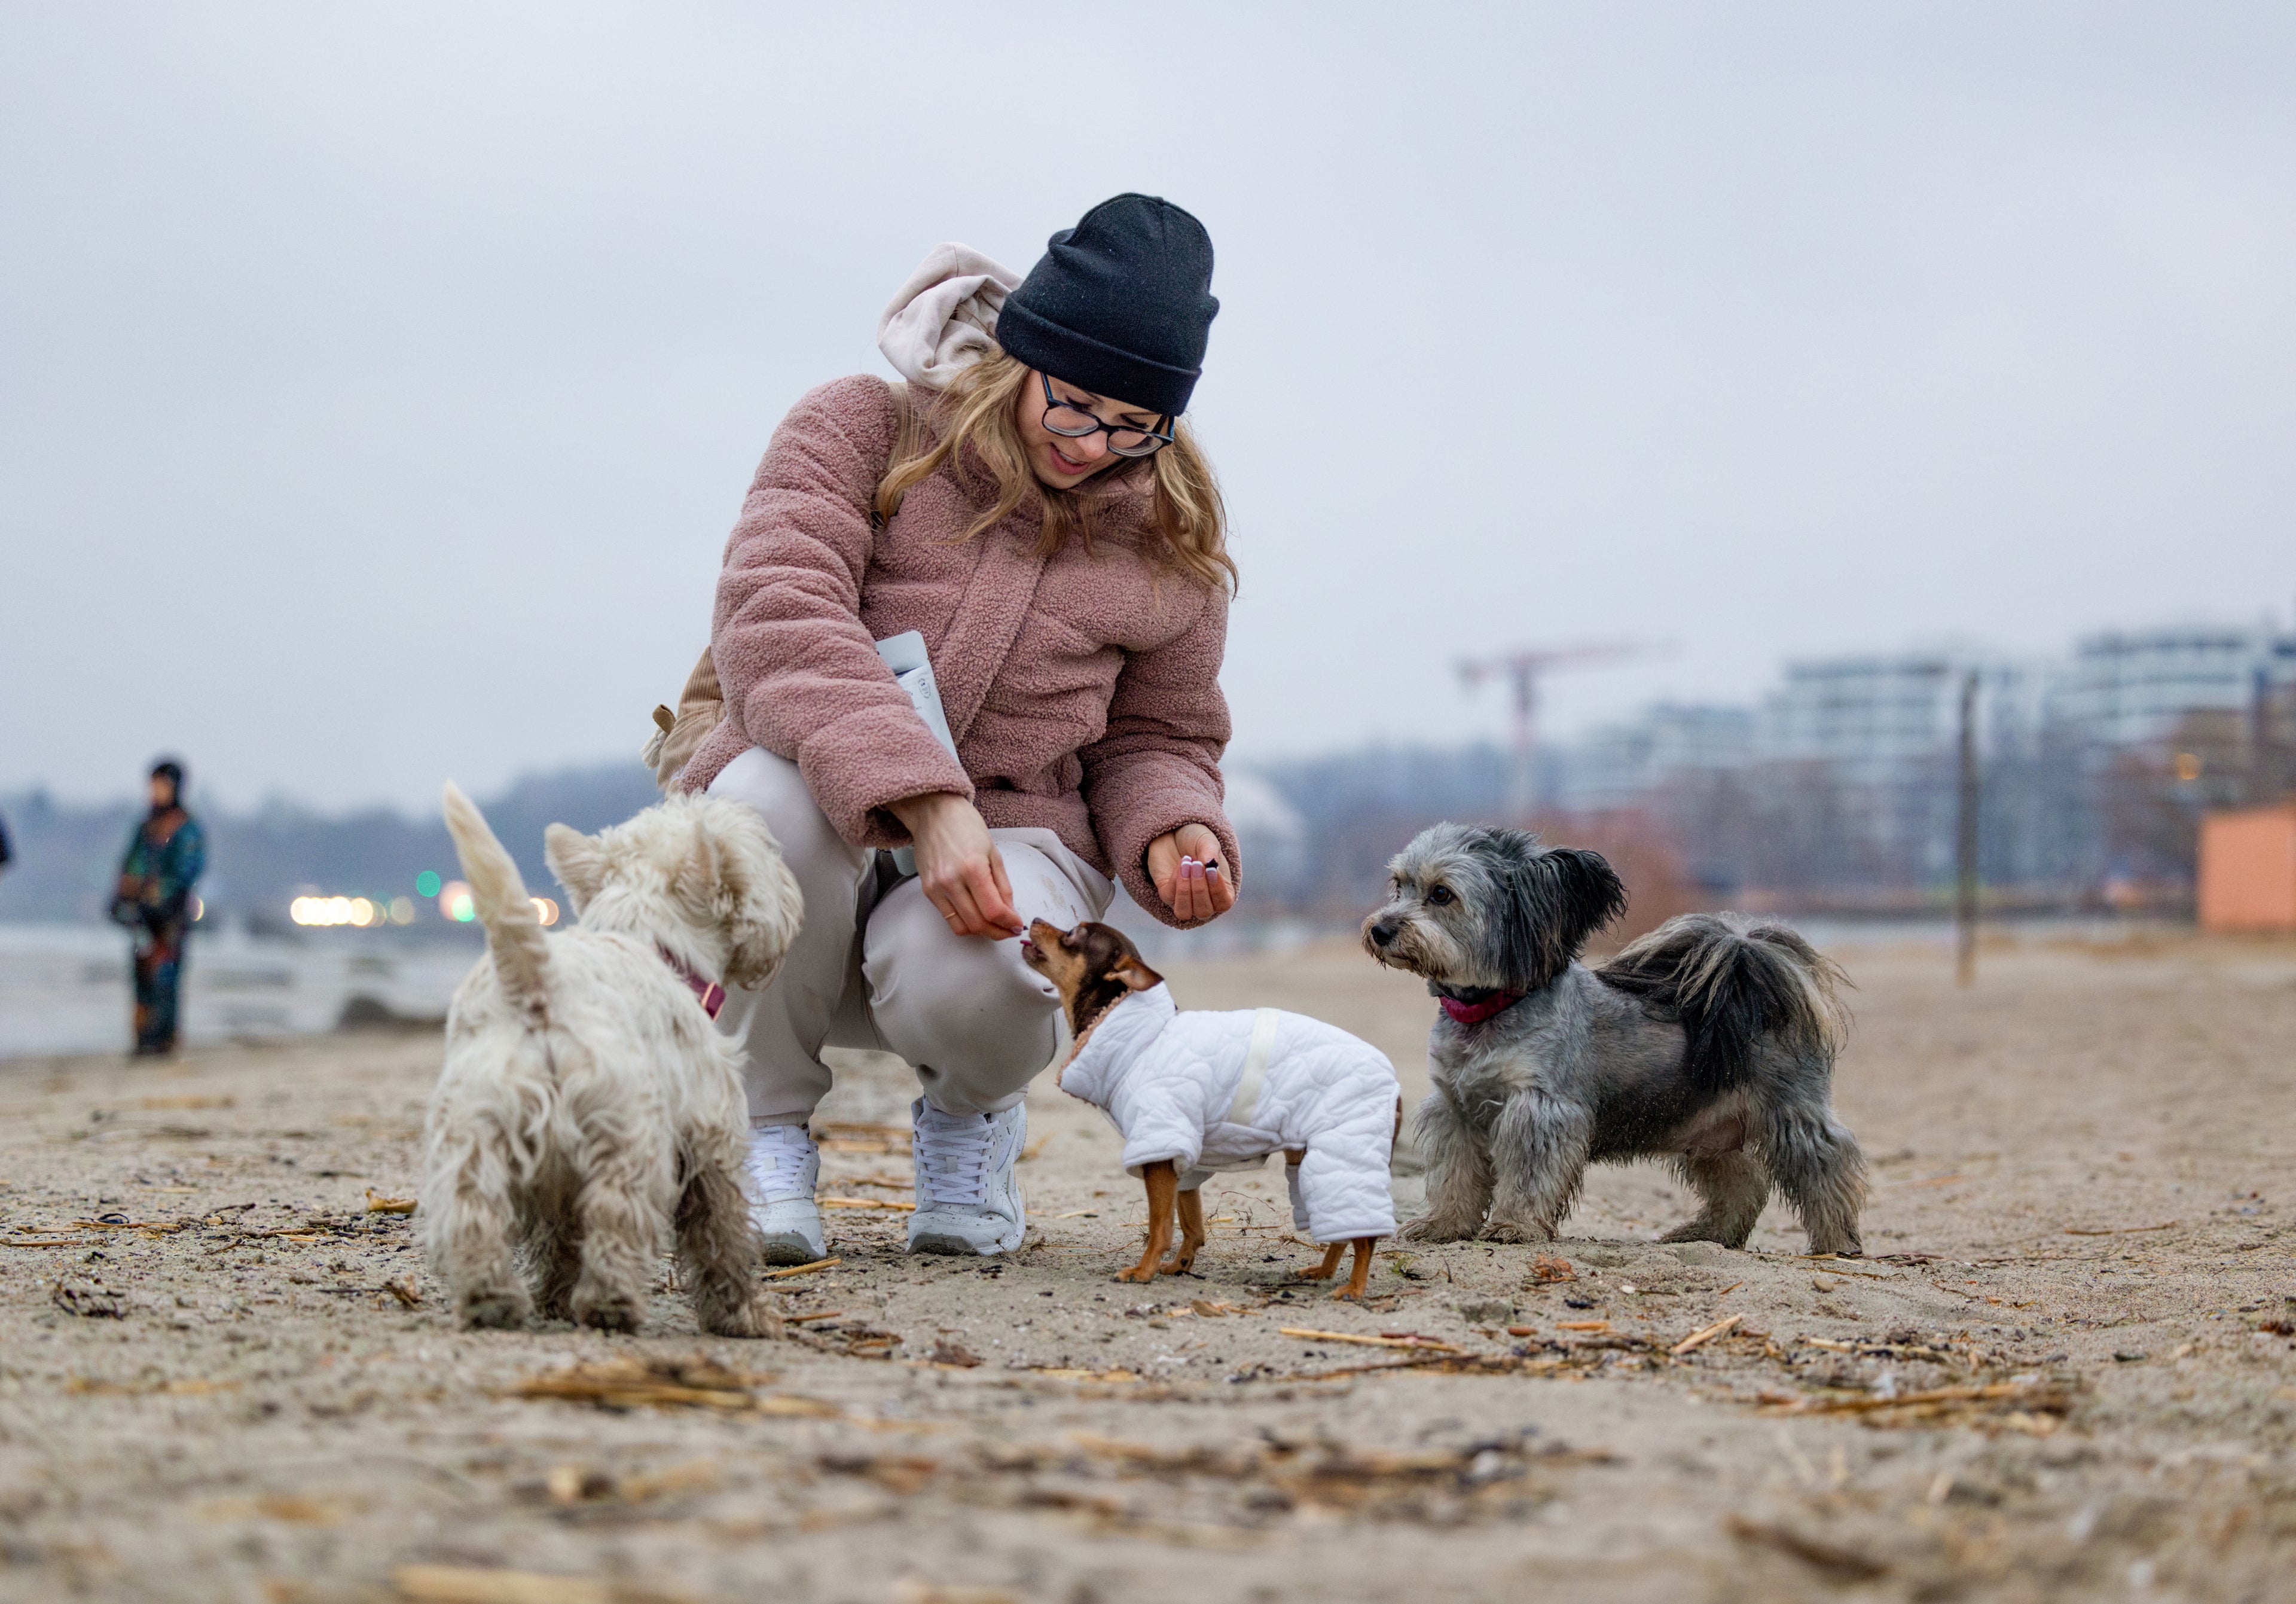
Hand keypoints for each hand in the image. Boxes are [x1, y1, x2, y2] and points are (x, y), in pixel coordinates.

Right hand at [887, 792, 1022, 937]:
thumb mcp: (994, 853)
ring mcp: (936, 887)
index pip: (993, 910)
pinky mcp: (927, 891)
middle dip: (998, 932)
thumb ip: (1003, 887)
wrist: (934, 813)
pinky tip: (977, 916)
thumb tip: (1010, 914)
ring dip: (982, 932)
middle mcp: (951, 880)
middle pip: (978, 923)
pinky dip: (965, 924)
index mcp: (973, 868)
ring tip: (994, 926)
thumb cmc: (966, 826)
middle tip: (1008, 930)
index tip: (1017, 925)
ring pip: (962, 927)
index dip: (1009, 923)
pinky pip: (949, 919)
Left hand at [1146, 824, 1235, 923]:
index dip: (1217, 889)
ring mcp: (1184, 900)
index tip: (1211, 869)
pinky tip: (1180, 864)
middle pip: (1203, 912)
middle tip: (1197, 864)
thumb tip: (1210, 863)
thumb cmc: (1196, 841)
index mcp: (1222, 892)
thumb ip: (1210, 851)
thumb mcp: (1207, 841)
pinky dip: (1175, 880)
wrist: (1173, 834)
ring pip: (1184, 912)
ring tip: (1186, 865)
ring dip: (1185, 891)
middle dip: (1199, 888)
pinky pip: (1169, 896)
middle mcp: (1204, 901)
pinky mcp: (1166, 895)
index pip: (1224, 903)